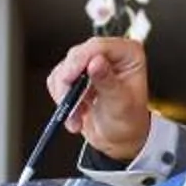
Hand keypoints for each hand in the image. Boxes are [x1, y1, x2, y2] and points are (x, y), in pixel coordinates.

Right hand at [46, 37, 154, 162]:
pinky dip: (62, 98)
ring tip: (78, 115)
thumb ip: (108, 82)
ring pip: (64, 68)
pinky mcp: (76, 73)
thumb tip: (96, 63)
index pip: (98, 46)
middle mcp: (110, 54)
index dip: (80, 61)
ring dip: (65, 95)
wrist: (118, 138)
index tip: (69, 80)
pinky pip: (57, 79)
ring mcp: (91, 62)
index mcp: (129, 54)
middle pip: (77, 55)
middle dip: (70, 83)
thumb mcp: (121, 104)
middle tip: (71, 104)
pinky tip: (75, 112)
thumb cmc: (128, 121)